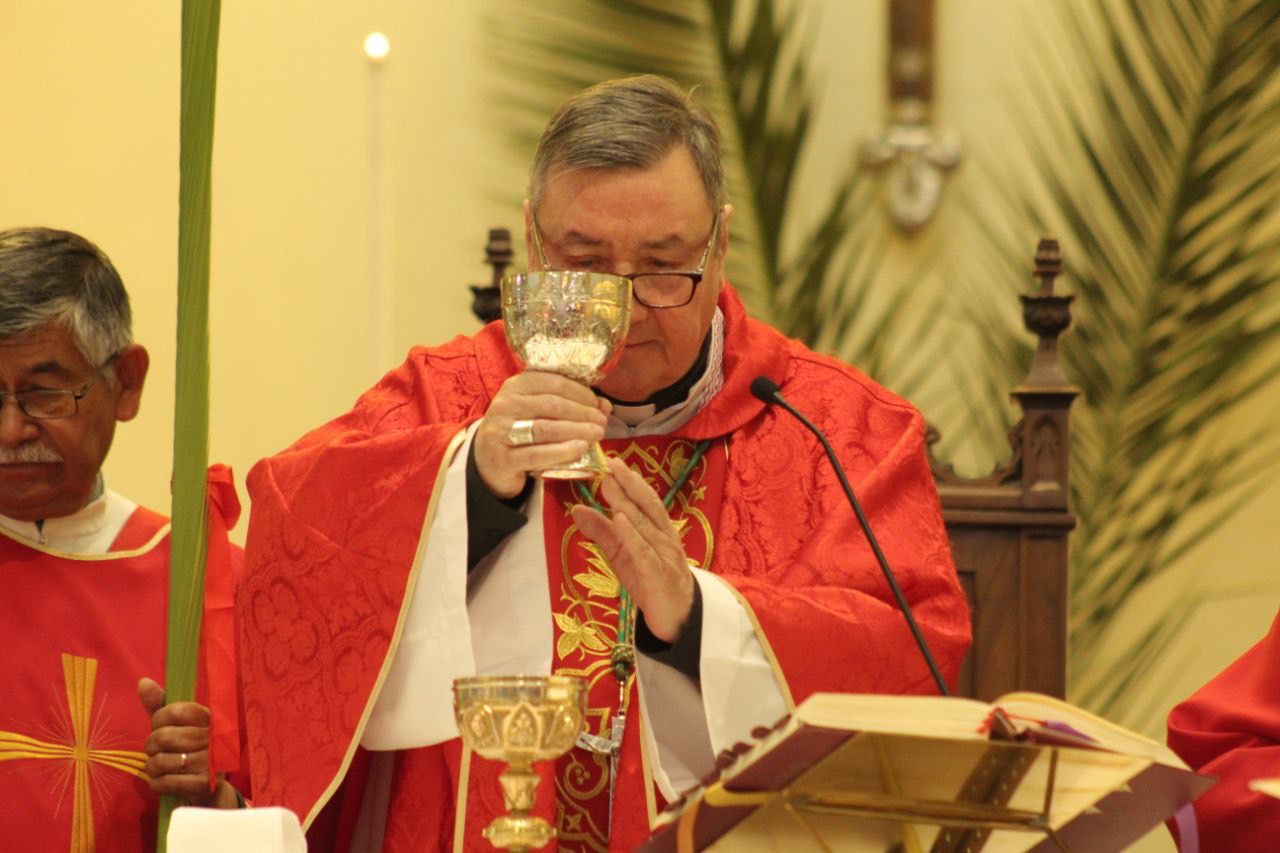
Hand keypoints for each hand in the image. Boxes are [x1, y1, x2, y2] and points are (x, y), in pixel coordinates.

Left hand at [137, 677, 238, 807]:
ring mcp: (210, 761)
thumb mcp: (176, 725)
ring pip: (160, 761)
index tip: (160, 728)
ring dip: (152, 768)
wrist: (209, 788)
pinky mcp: (204, 784)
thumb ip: (159, 705)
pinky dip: (156, 785)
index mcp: (208, 718)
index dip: (158, 721)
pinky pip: (165, 782)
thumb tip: (143, 682)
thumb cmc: (188, 750)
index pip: (172, 712)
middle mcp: (213, 737)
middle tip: (156, 752)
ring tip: (160, 768)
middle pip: (163, 737)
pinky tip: (163, 782)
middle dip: (151, 748)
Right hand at [474, 371, 609, 498]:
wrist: (488, 460)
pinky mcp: (502, 458)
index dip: (581, 393)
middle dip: (583, 413)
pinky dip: (562, 451)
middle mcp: (506, 404)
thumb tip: (605, 406)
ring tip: (597, 434)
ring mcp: (501, 431)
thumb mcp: (540, 412)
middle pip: (552, 405)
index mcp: (516, 385)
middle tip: (602, 423)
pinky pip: (536, 454)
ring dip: (577, 431)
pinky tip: (581, 449)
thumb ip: (570, 404)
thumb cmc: (521, 429)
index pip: (554, 383)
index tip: (599, 405)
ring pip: (545, 428)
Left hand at [570, 457, 694, 642]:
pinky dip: (631, 535)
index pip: (645, 500)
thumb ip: (601, 531)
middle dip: (629, 484)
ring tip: (609, 484)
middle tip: (610, 463)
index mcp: (658, 529)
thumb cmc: (649, 580)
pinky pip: (644, 552)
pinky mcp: (658, 574)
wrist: (677, 617)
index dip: (630, 480)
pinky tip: (619, 520)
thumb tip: (577, 508)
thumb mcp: (621, 553)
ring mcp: (664, 555)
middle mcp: (664, 537)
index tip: (611, 461)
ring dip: (626, 503)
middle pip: (647, 506)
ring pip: (644, 525)